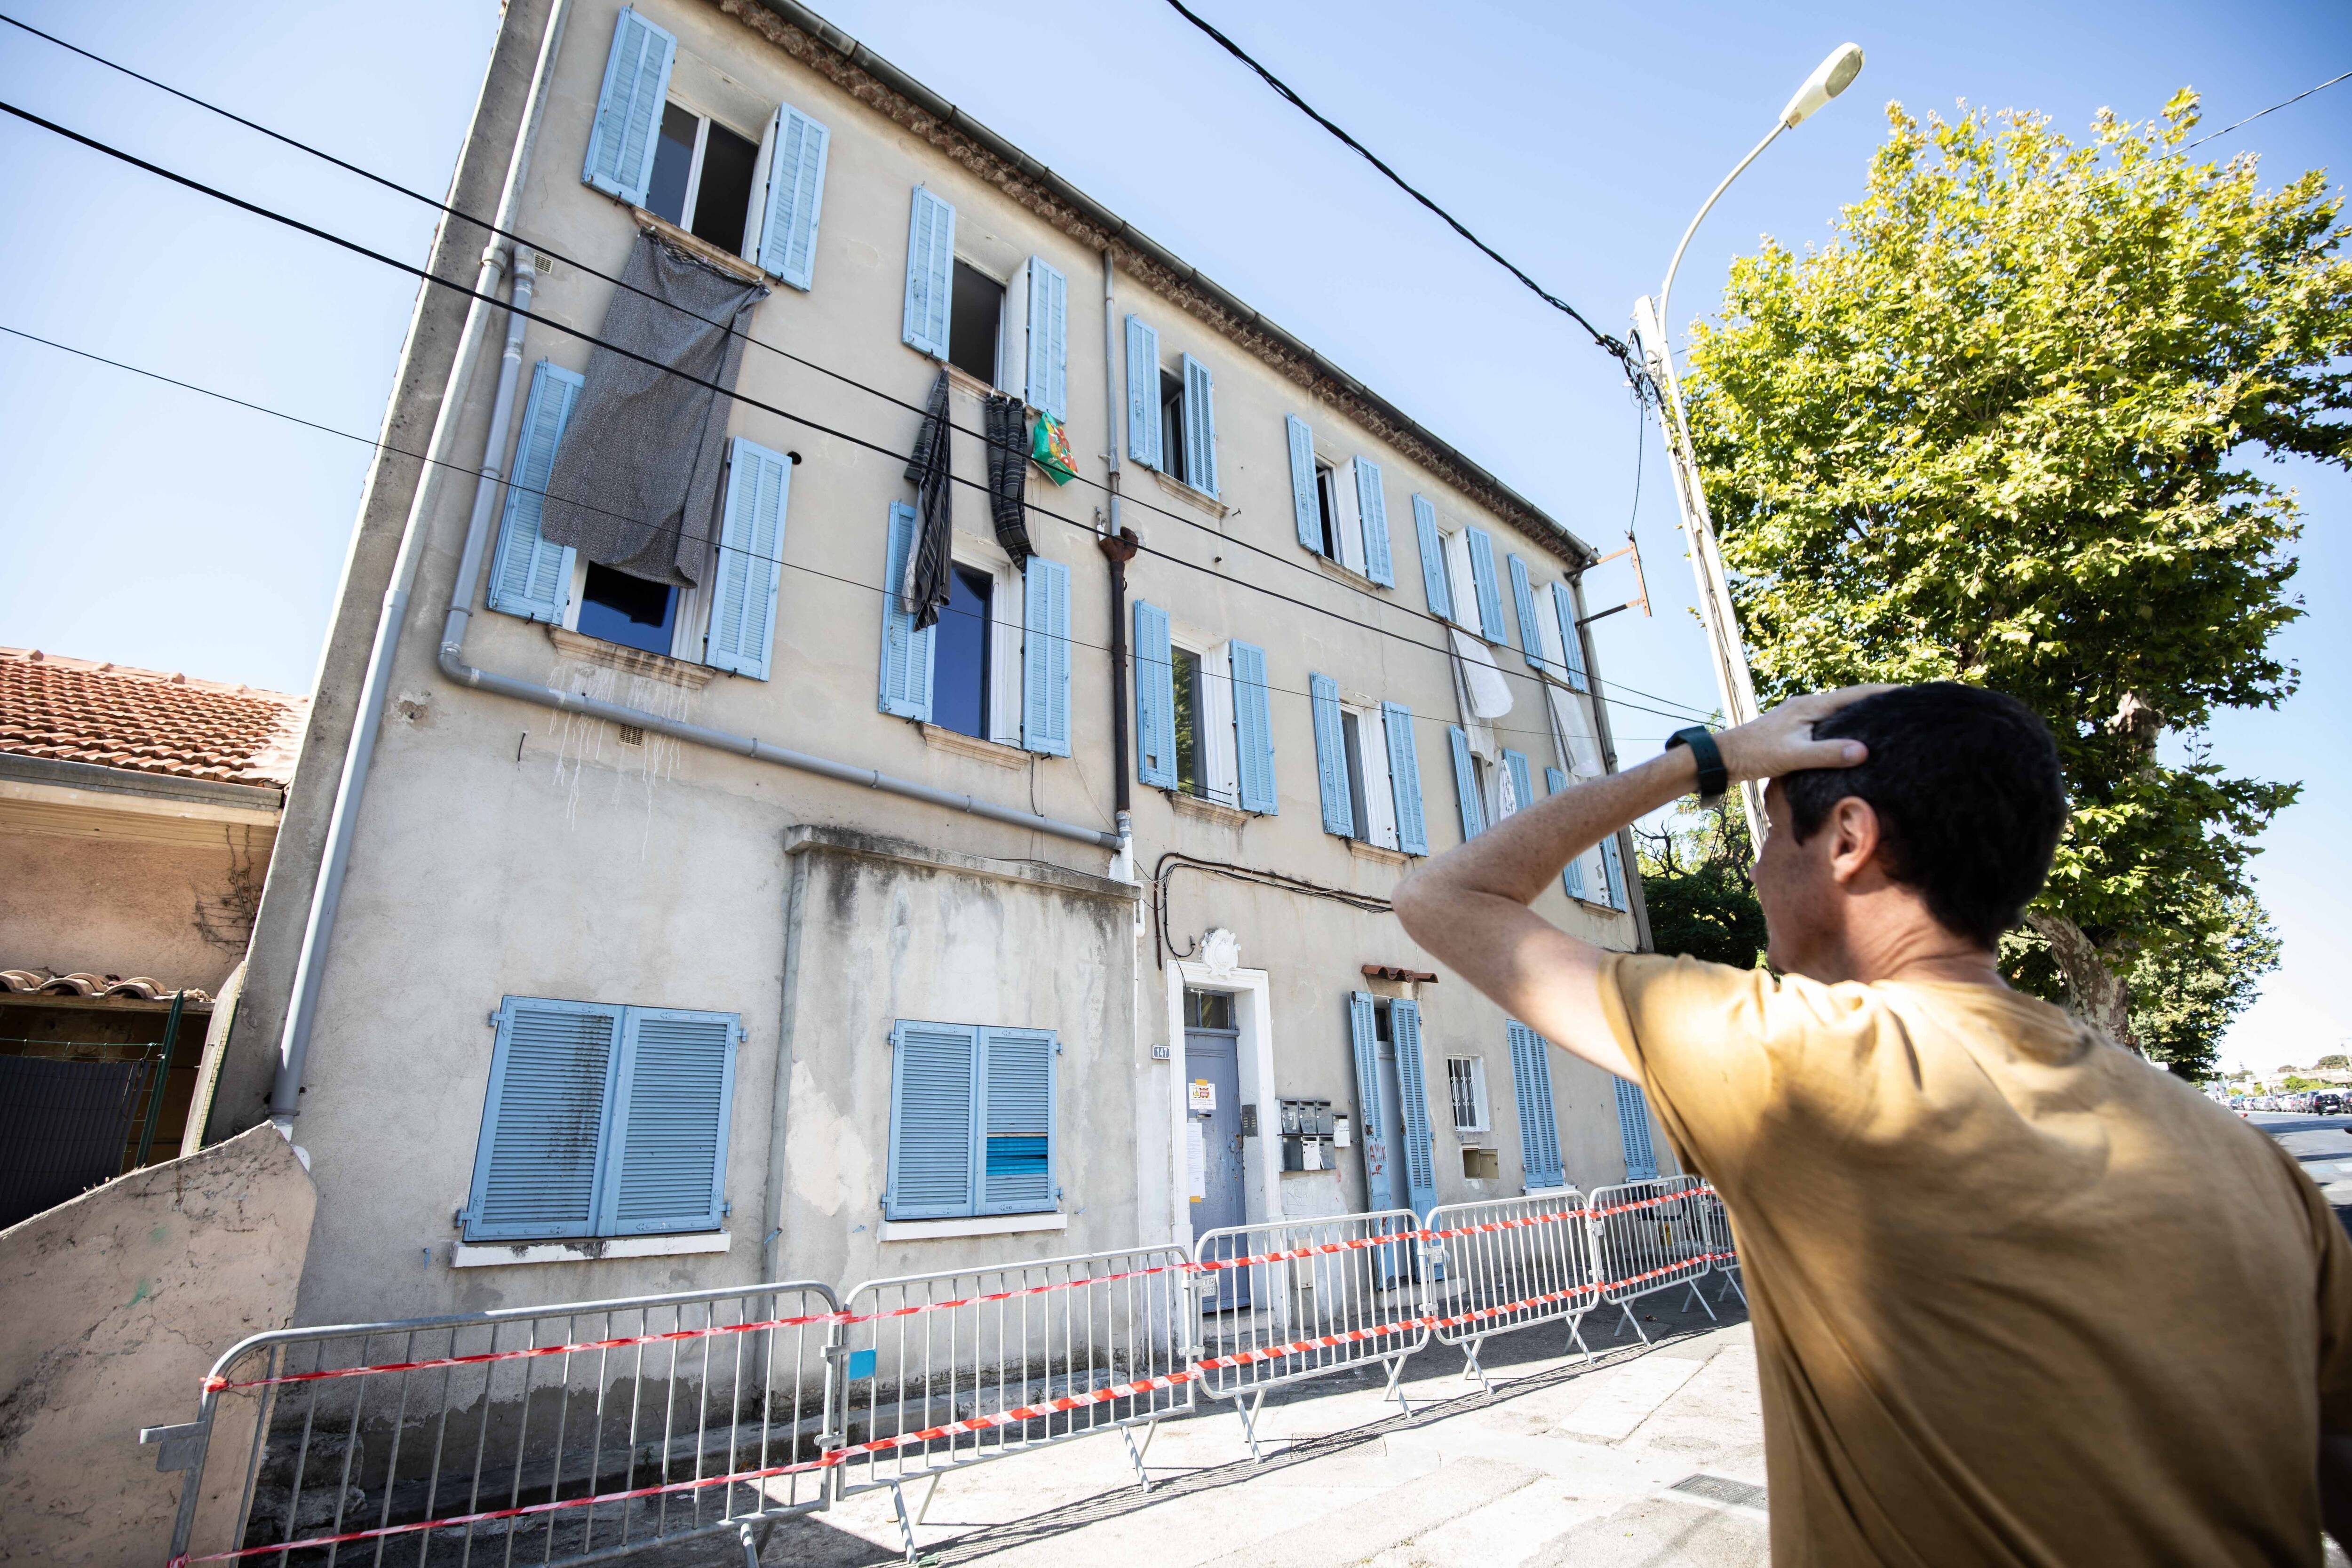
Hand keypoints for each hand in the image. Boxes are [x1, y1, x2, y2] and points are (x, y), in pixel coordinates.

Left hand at [1715, 686, 1891, 783]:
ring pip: (1840, 711)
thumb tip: (1864, 751)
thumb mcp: (1794, 756)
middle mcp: (1808, 706)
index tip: (1911, 692)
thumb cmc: (1756, 754)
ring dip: (1862, 714)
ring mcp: (1802, 717)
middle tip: (1907, 706)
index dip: (1885, 693)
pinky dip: (1846, 727)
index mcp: (1811, 706)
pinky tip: (1854, 739)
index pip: (1857, 694)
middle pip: (1852, 699)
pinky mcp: (1796, 730)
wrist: (1724, 758)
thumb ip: (1828, 753)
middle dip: (1878, 701)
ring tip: (1887, 720)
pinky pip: (1830, 723)